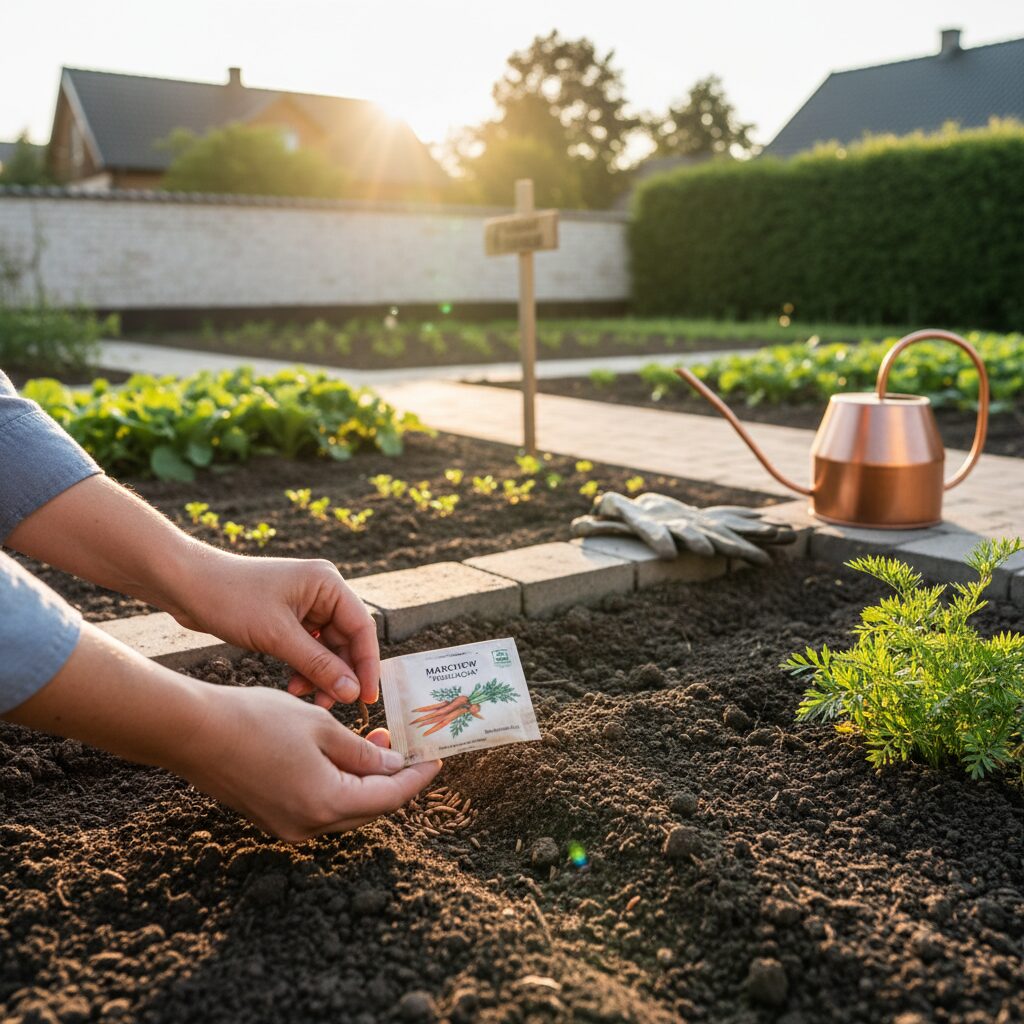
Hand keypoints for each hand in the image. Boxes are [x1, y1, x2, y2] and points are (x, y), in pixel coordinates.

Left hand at [171, 550, 379, 709]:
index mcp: (328, 583)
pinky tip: (293, 685)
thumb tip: (352, 692)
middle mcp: (322, 591)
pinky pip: (309, 648)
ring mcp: (306, 604)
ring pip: (328, 648)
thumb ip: (319, 665)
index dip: (367, 665)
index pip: (362, 628)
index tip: (366, 698)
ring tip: (306, 696)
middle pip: (347, 640)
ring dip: (321, 675)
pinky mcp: (289, 618)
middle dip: (340, 674)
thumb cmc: (230, 599)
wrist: (186, 585)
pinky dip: (305, 668)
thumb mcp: (277, 636)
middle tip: (331, 704)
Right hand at [180, 686, 440, 841]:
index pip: (389, 797)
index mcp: (327, 804)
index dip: (417, 777)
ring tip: (375, 738)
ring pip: (345, 808)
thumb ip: (362, 751)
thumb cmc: (256, 720)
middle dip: (393, 777)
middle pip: (369, 808)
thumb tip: (393, 764)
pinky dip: (339, 783)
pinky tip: (343, 753)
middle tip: (407, 743)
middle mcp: (309, 826)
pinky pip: (320, 806)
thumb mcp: (321, 727)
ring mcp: (288, 827)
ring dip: (365, 778)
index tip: (437, 759)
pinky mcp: (272, 817)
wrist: (192, 732)